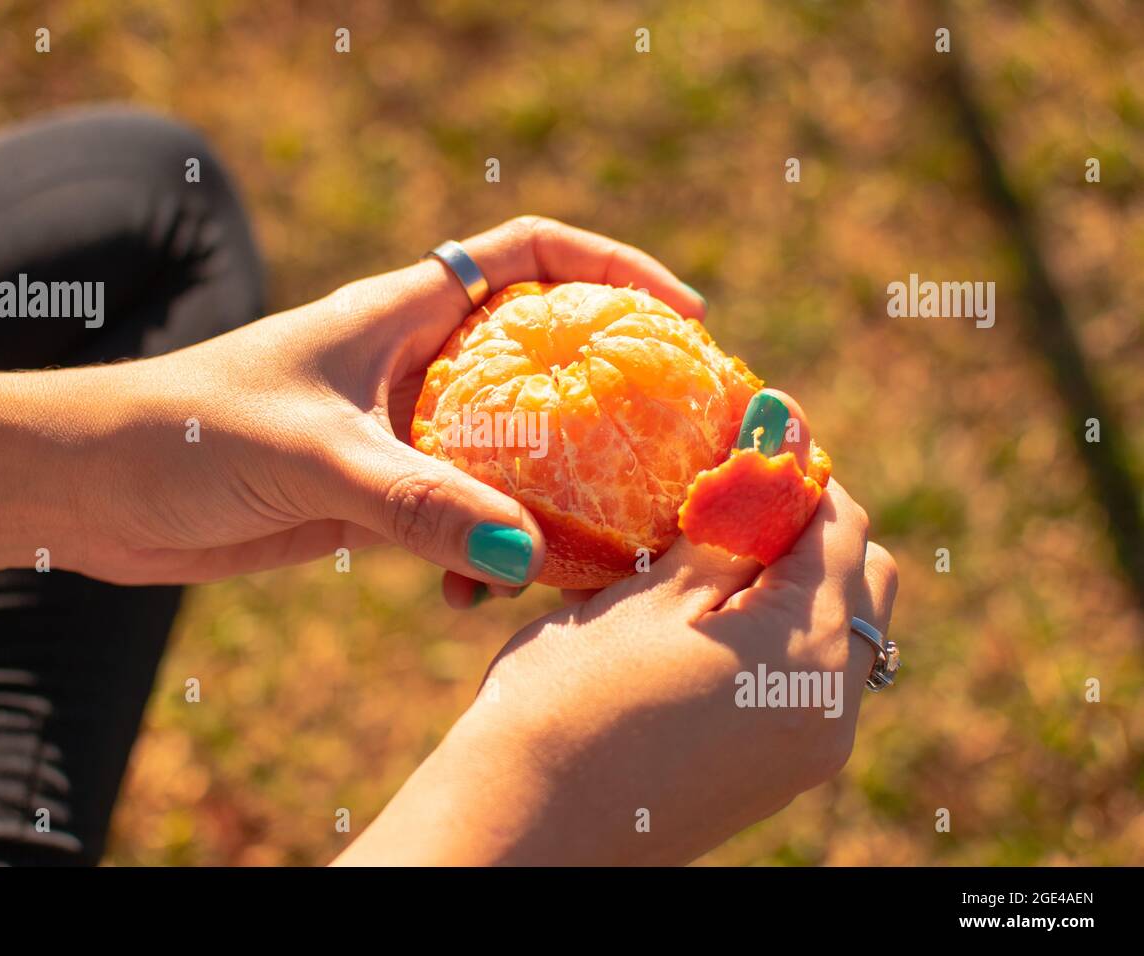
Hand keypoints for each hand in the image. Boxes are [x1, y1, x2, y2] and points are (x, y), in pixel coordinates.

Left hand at [73, 216, 708, 591]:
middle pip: (538, 359)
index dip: (614, 268)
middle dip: (605, 397)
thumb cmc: (189, 434)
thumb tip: (525, 560)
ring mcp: (398, 433)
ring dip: (550, 495)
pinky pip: (461, 517)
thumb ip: (417, 505)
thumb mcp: (314, 458)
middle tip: (667, 447)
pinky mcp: (376, 496)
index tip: (680, 316)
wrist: (98, 488)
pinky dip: (487, 551)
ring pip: (507, 452)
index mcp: (405, 312)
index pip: (529, 256)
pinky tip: (484, 593)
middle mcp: (412, 365)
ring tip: (589, 545)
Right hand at [334, 479, 897, 865]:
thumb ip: (729, 518)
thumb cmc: (570, 699)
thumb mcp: (650, 594)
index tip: (737, 446)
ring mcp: (811, 749)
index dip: (793, 472)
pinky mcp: (779, 772)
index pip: (843, 524)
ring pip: (839, 630)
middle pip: (862, 578)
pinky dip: (776, 635)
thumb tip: (783, 431)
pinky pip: (807, 679)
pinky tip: (699, 626)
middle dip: (804, 528)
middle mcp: (834, 708)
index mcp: (812, 652)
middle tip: (718, 507)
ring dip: (791, 582)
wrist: (525, 829)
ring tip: (700, 565)